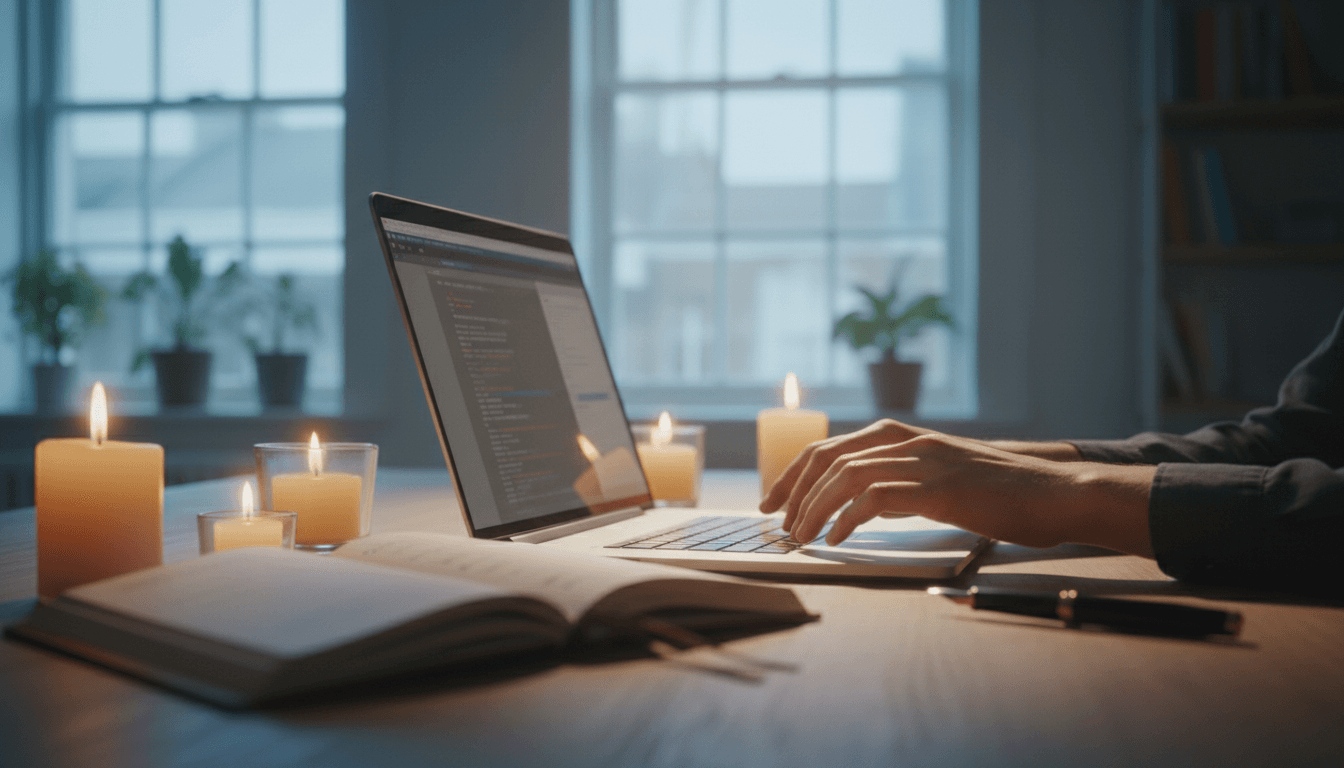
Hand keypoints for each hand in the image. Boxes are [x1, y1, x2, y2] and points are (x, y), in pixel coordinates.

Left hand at [759, 419, 1083, 532]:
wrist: (1057, 493)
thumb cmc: (1001, 493)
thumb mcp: (940, 481)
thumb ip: (901, 486)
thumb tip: (859, 507)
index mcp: (905, 437)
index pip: (831, 447)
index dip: (795, 473)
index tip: (774, 502)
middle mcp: (909, 442)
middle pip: (829, 456)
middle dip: (794, 490)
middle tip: (776, 523)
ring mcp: (925, 462)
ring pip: (847, 474)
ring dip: (815, 507)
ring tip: (801, 536)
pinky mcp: (941, 489)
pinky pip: (878, 498)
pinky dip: (848, 518)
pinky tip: (837, 539)